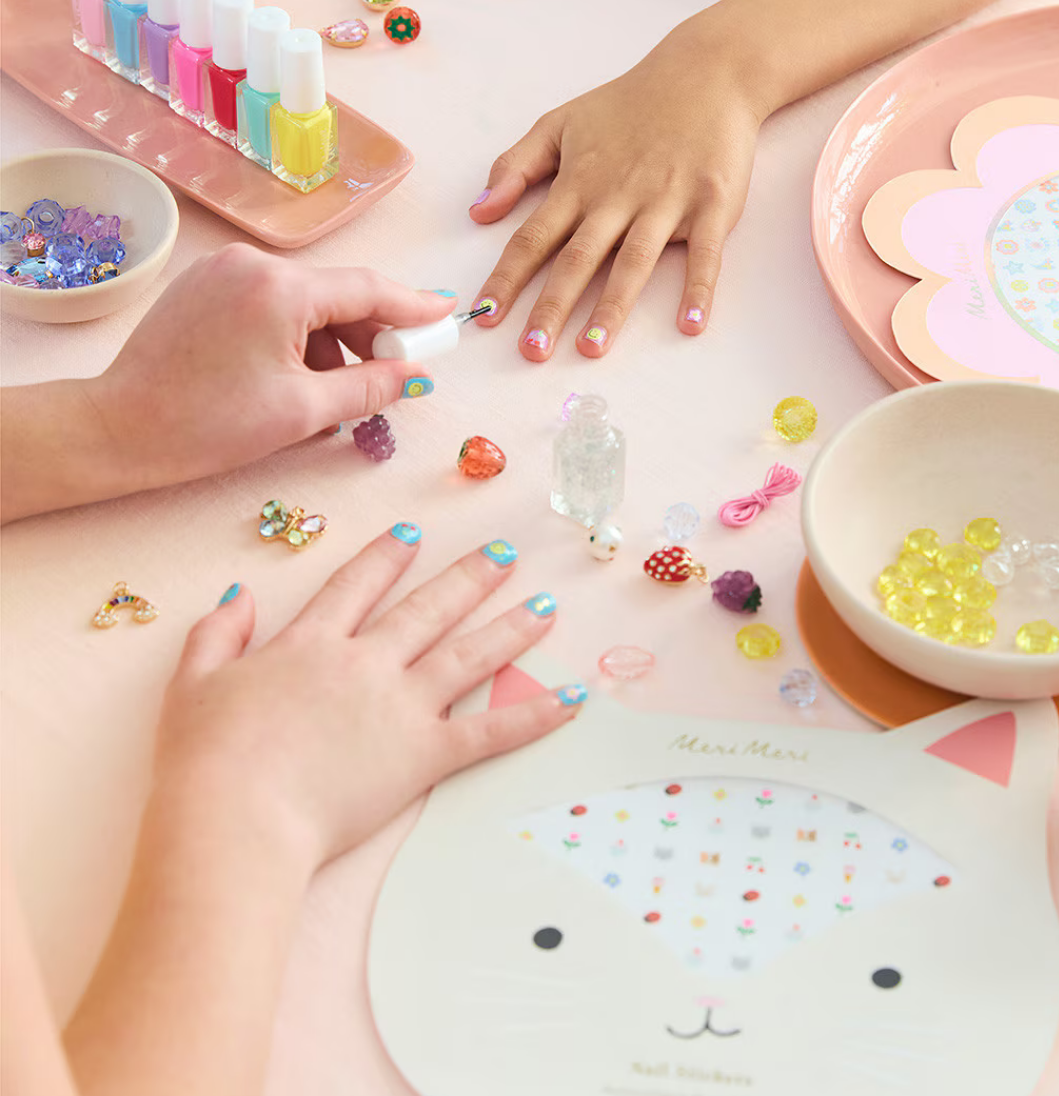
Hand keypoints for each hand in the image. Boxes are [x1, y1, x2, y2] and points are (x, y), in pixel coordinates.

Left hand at [92, 243, 451, 493]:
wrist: (118, 430)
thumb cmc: (207, 424)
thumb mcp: (304, 411)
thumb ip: (371, 388)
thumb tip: (414, 375)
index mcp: (280, 287)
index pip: (369, 289)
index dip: (414, 307)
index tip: (446, 315)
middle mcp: (252, 263)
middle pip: (337, 293)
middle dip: (370, 335)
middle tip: (394, 375)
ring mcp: (223, 270)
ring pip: (304, 301)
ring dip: (331, 342)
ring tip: (333, 395)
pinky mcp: (205, 287)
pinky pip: (271, 303)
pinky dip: (295, 335)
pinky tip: (296, 378)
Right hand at [155, 531, 578, 870]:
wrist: (238, 818)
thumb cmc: (205, 760)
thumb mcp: (192, 685)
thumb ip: (218, 634)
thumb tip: (241, 593)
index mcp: (311, 645)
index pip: (356, 585)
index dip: (386, 556)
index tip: (412, 531)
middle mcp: (367, 663)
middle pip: (428, 608)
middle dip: (469, 577)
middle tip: (504, 553)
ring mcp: (402, 706)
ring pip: (469, 655)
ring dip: (512, 627)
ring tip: (547, 605)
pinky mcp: (425, 755)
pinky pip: (491, 729)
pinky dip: (536, 714)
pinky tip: (574, 698)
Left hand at [468, 18, 768, 358]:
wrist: (706, 73)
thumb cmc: (629, 105)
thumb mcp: (561, 122)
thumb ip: (515, 165)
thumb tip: (479, 213)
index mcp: (579, 183)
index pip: (533, 238)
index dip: (507, 279)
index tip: (484, 317)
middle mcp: (618, 197)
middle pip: (578, 259)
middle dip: (552, 306)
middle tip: (532, 350)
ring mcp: (666, 202)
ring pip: (634, 261)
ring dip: (612, 307)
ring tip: (592, 348)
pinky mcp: (712, 204)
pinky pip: (706, 253)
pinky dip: (700, 287)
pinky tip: (692, 323)